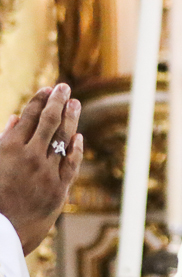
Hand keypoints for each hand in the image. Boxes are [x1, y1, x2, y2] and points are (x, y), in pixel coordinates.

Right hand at [0, 84, 83, 254]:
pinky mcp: (58, 189)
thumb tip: (16, 118)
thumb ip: (3, 139)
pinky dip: (75, 148)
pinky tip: (78, 137)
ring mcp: (46, 172)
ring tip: (74, 103)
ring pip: (63, 139)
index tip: (47, 89)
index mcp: (7, 149)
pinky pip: (71, 163)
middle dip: (57, 101)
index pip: (29, 117)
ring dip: (70, 119)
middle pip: (49, 122)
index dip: (40, 100)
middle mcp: (30, 157)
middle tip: (65, 87)